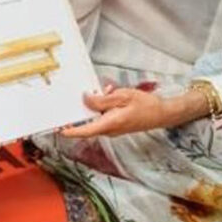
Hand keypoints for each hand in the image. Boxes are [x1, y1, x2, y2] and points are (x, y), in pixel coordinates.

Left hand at [61, 82, 207, 140]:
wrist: (162, 114)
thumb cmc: (145, 105)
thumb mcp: (123, 96)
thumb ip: (102, 100)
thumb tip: (86, 100)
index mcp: (109, 124)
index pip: (85, 131)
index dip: (70, 131)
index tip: (59, 129)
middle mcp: (109, 130)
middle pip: (88, 124)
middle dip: (84, 110)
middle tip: (82, 97)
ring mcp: (113, 130)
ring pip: (96, 119)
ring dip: (96, 106)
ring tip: (106, 91)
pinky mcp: (117, 126)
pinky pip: (104, 118)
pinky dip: (103, 108)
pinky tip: (110, 95)